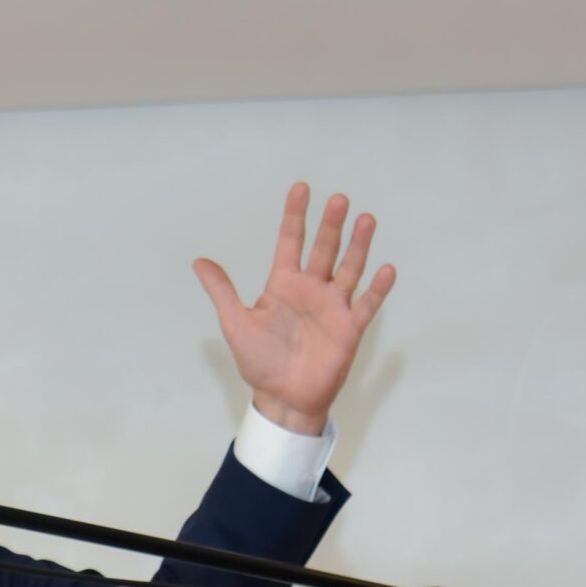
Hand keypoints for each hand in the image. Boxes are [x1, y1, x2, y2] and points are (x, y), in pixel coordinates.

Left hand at [193, 182, 395, 436]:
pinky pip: (366, 304)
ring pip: (349, 269)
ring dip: (358, 246)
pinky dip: (377, 288)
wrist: (283, 397)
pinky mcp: (349, 328)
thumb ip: (222, 291)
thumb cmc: (259, 361)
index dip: (295, 216)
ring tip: (366, 219)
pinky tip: (386, 268)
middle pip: (324, 249)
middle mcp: (311, 290)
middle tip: (338, 199)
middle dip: (331, 225)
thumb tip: (199, 262)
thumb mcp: (236, 322)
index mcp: (283, 285)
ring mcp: (332, 307)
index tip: (301, 188)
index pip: (290, 242)